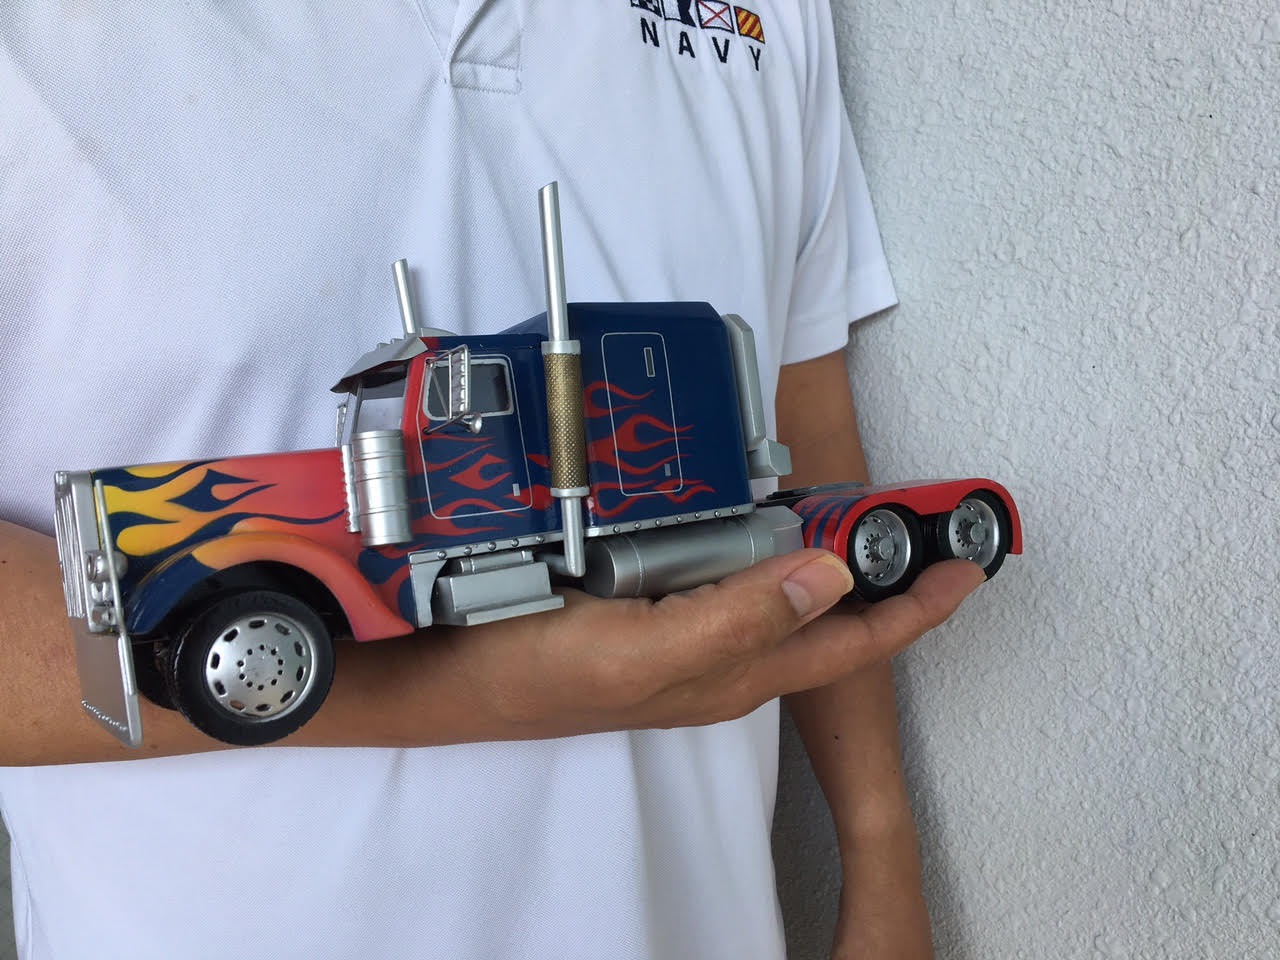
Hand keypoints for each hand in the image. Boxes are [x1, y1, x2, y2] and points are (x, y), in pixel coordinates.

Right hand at [430, 550, 985, 738]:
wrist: (451, 674)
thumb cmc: (538, 671)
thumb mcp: (645, 652)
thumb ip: (739, 619)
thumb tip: (831, 577)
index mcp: (736, 671)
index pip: (853, 643)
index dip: (915, 608)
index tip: (966, 568)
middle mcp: (724, 653)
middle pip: (826, 615)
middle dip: (880, 572)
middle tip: (916, 517)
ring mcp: (689, 628)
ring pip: (780, 587)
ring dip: (824, 549)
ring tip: (857, 505)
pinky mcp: (652, 604)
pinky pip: (727, 568)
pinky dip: (757, 536)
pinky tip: (752, 506)